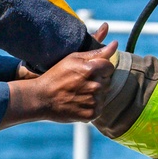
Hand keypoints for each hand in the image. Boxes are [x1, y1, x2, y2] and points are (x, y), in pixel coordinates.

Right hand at [1, 42, 116, 127]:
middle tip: (79, 82)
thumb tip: (116, 44)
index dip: (99, 68)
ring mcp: (93, 101)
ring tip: (78, 93)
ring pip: (103, 95)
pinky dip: (91, 106)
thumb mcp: (73, 58)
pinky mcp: (91, 114)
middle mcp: (95, 85)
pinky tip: (79, 102)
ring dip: (94, 94)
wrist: (41, 98)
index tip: (87, 71)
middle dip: (97, 80)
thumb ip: (97, 52)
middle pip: (107, 81)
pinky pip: (99, 108)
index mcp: (92, 69)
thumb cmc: (56, 75)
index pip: (109, 66)